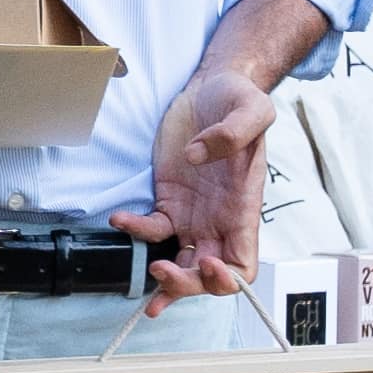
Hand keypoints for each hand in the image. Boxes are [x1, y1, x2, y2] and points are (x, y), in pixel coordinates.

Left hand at [112, 59, 276, 301]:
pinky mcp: (168, 200)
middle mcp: (219, 220)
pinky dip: (135, 231)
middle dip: (186, 285)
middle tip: (161, 272)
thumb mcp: (252, 108)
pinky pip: (151, 229)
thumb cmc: (239, 98)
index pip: (243, 265)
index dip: (226, 278)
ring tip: (147, 271)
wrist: (214, 87)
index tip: (206, 264)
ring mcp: (193, 214)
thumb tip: (199, 155)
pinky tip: (120, 219)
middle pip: (206, 275)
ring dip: (163, 277)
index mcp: (244, 209)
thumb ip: (234, 132)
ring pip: (179, 262)